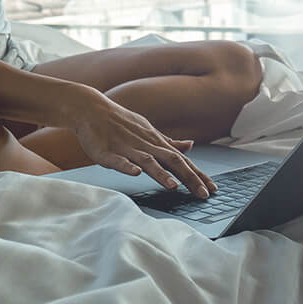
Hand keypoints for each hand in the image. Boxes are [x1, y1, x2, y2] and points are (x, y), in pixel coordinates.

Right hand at [50, 83, 215, 197]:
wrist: (90, 109)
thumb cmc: (119, 122)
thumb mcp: (148, 131)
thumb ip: (168, 142)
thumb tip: (190, 145)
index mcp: (155, 142)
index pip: (182, 160)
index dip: (197, 174)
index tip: (212, 189)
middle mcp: (145, 145)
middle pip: (171, 161)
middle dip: (189, 178)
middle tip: (203, 194)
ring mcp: (126, 148)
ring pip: (147, 161)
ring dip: (160, 174)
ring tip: (173, 186)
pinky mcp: (106, 152)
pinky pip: (117, 160)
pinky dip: (127, 166)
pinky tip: (134, 173)